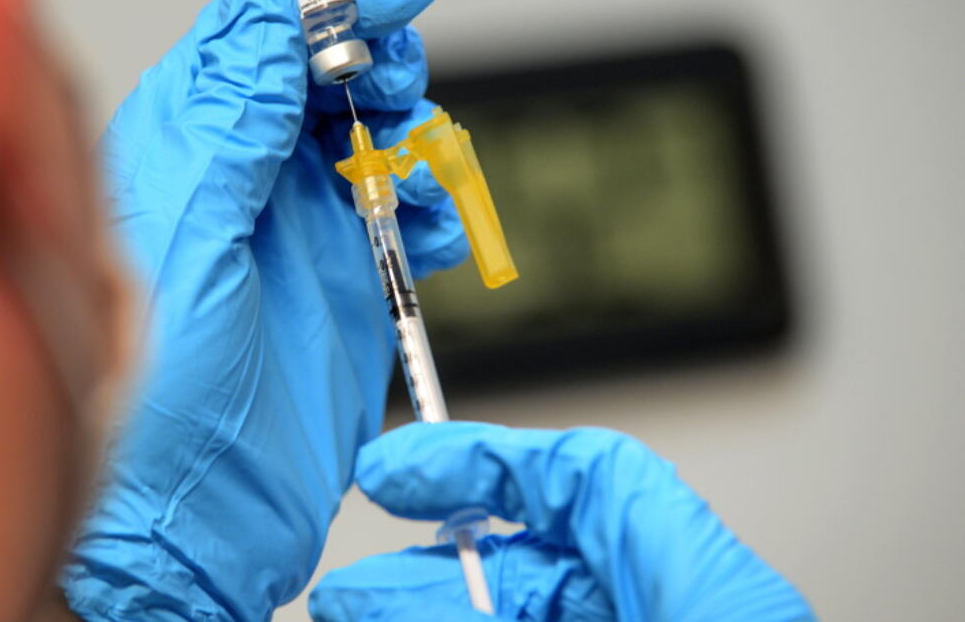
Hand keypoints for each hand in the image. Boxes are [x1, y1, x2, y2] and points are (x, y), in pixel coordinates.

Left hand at [60, 0, 467, 621]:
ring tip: (414, 172)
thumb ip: (231, 122)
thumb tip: (275, 8)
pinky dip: (429, 202)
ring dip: (408, 132)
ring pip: (365, 129)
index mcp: (180, 146)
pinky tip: (430, 227)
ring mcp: (290, 226)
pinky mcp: (336, 278)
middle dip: (374, 58)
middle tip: (395, 92)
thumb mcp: (187, 243)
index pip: (255, 22)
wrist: (182, 534)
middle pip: (319, 63)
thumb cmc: (149, 410)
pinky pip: (396, 207)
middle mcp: (236, 176)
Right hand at [310, 422, 815, 621]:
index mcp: (707, 585)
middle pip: (542, 552)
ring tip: (351, 611)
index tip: (397, 467)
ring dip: (433, 603)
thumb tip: (374, 593)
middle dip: (435, 563)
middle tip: (350, 585)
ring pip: (526, 603)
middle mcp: (670, 603)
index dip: (484, 453)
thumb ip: (496, 602)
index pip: (592, 475)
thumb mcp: (608, 620)